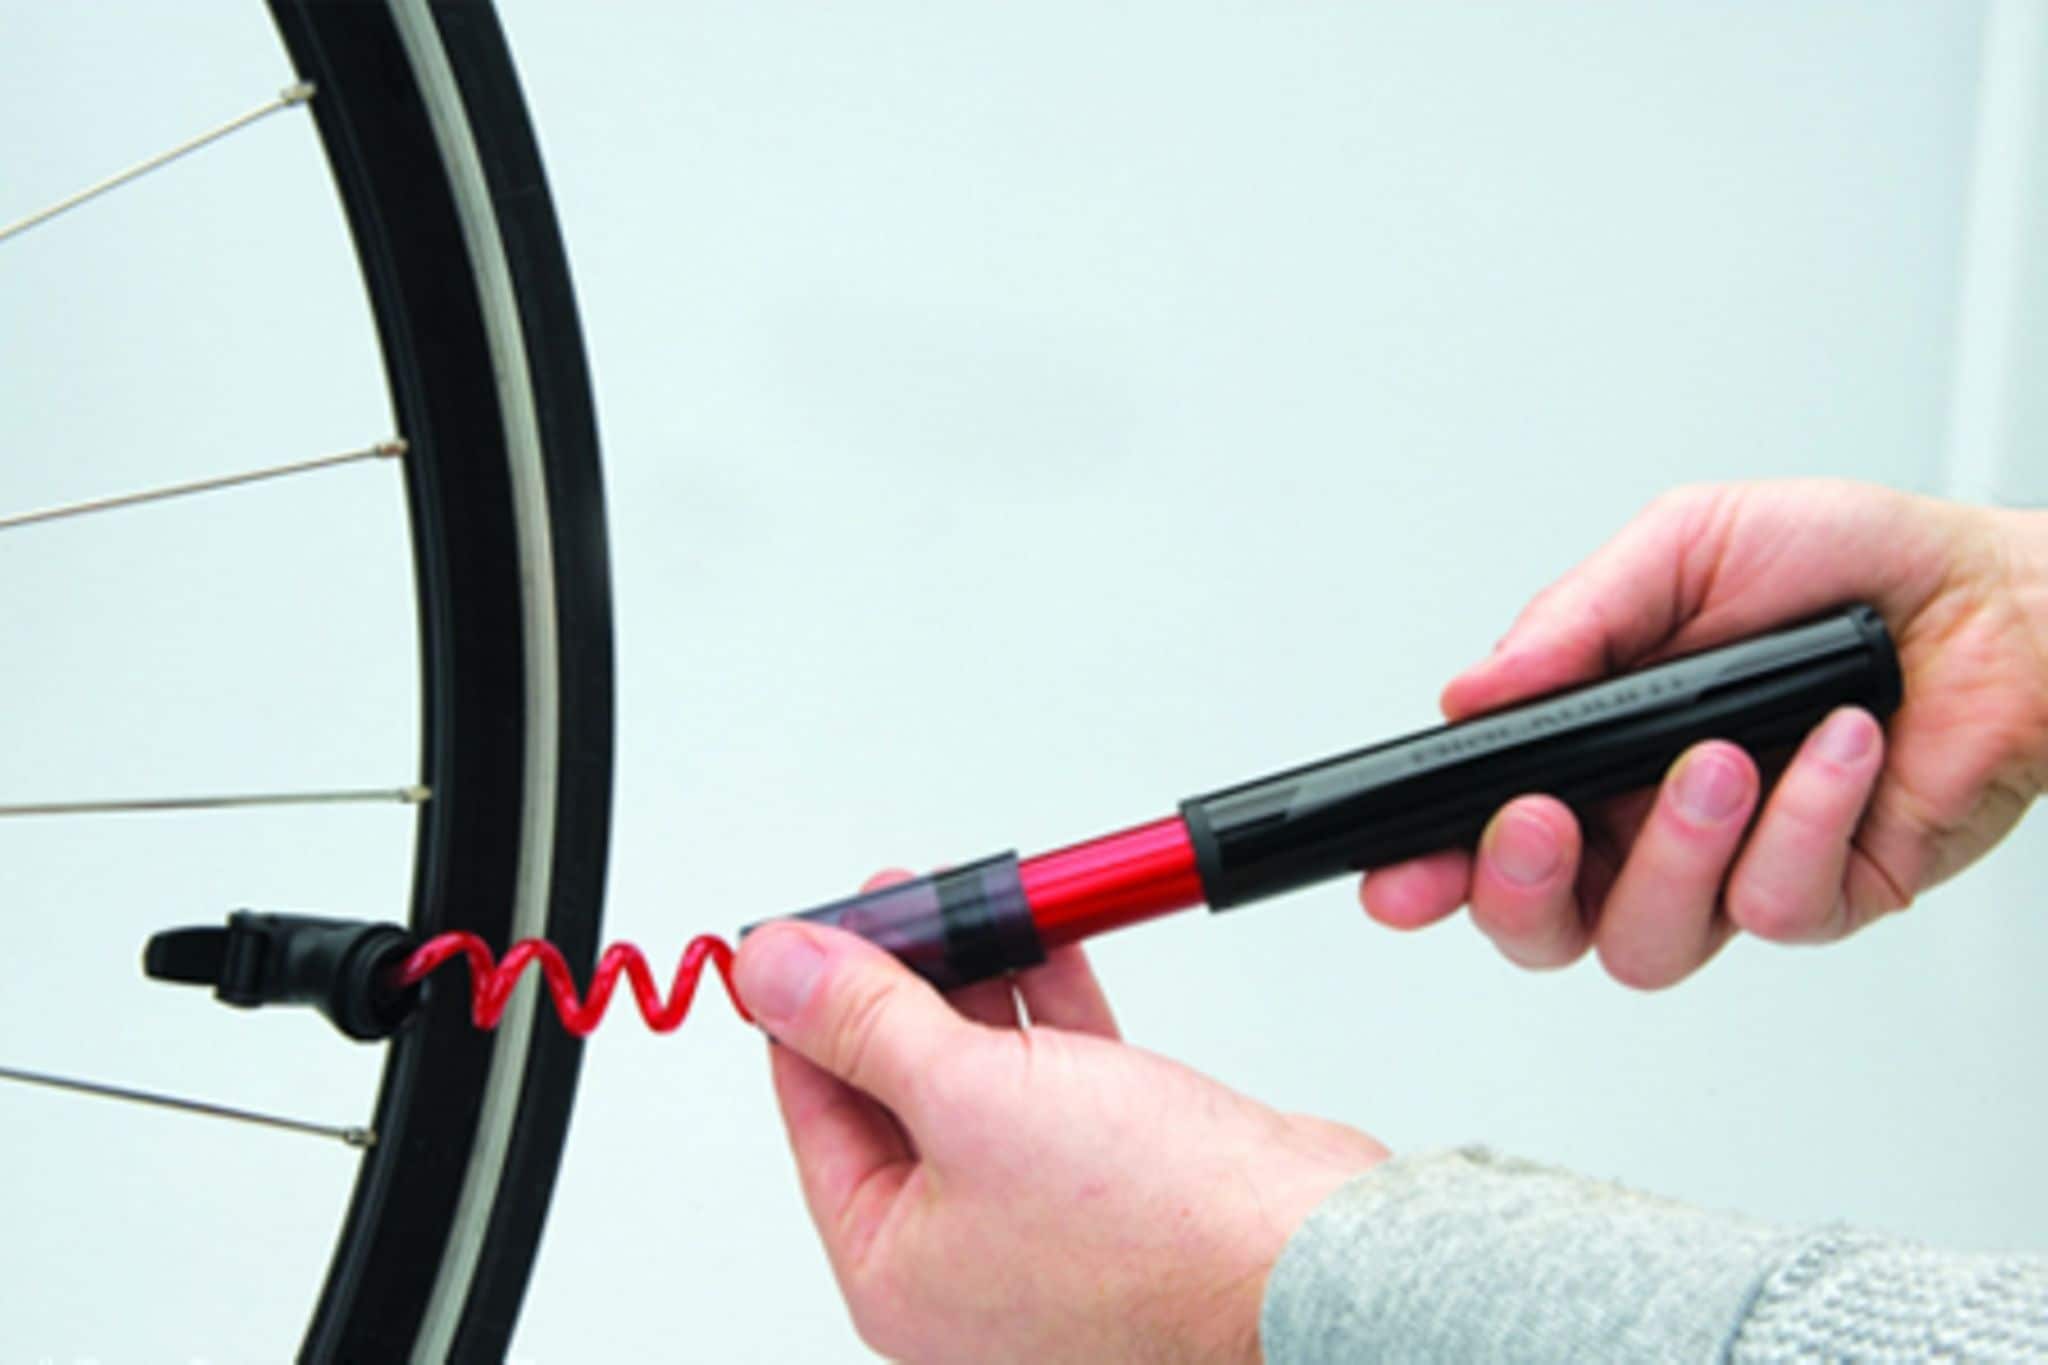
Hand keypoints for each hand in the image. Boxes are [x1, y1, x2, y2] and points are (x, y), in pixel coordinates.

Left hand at [735, 879, 1386, 1363]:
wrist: (1318, 1260)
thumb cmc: (1162, 1237)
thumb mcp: (970, 1098)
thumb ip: (864, 1021)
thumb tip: (775, 970)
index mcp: (895, 1269)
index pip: (814, 1110)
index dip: (806, 1005)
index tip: (808, 932)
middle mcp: (962, 1257)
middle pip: (895, 1088)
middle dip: (895, 981)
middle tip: (893, 901)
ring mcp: (1040, 1220)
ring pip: (978, 1074)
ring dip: (971, 981)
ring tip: (959, 898)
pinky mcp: (1115, 1180)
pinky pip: (1054, 1077)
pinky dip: (1044, 1008)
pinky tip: (1036, 942)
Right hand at [1362, 481, 2047, 987]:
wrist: (1998, 600)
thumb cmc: (1848, 568)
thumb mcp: (1685, 549)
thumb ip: (1574, 619)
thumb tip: (1475, 689)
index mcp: (1589, 752)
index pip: (1481, 836)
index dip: (1426, 870)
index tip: (1394, 876)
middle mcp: (1644, 826)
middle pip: (1540, 929)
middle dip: (1520, 888)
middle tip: (1540, 818)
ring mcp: (1729, 873)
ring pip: (1645, 943)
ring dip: (1673, 849)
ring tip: (1719, 756)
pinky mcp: (1821, 898)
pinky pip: (1773, 906)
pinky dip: (1802, 818)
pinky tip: (1830, 743)